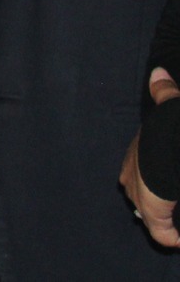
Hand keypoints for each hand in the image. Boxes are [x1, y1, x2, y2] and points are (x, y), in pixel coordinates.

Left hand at [121, 66, 179, 245]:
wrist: (168, 146)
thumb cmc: (168, 131)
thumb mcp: (170, 108)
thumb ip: (164, 93)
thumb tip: (157, 72)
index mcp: (137, 156)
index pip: (137, 171)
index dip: (150, 178)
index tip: (165, 182)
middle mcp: (133, 177)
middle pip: (141, 195)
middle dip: (157, 202)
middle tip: (172, 209)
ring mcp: (142, 197)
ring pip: (151, 215)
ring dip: (166, 220)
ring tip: (178, 225)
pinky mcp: (154, 213)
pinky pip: (162, 232)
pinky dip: (170, 237)